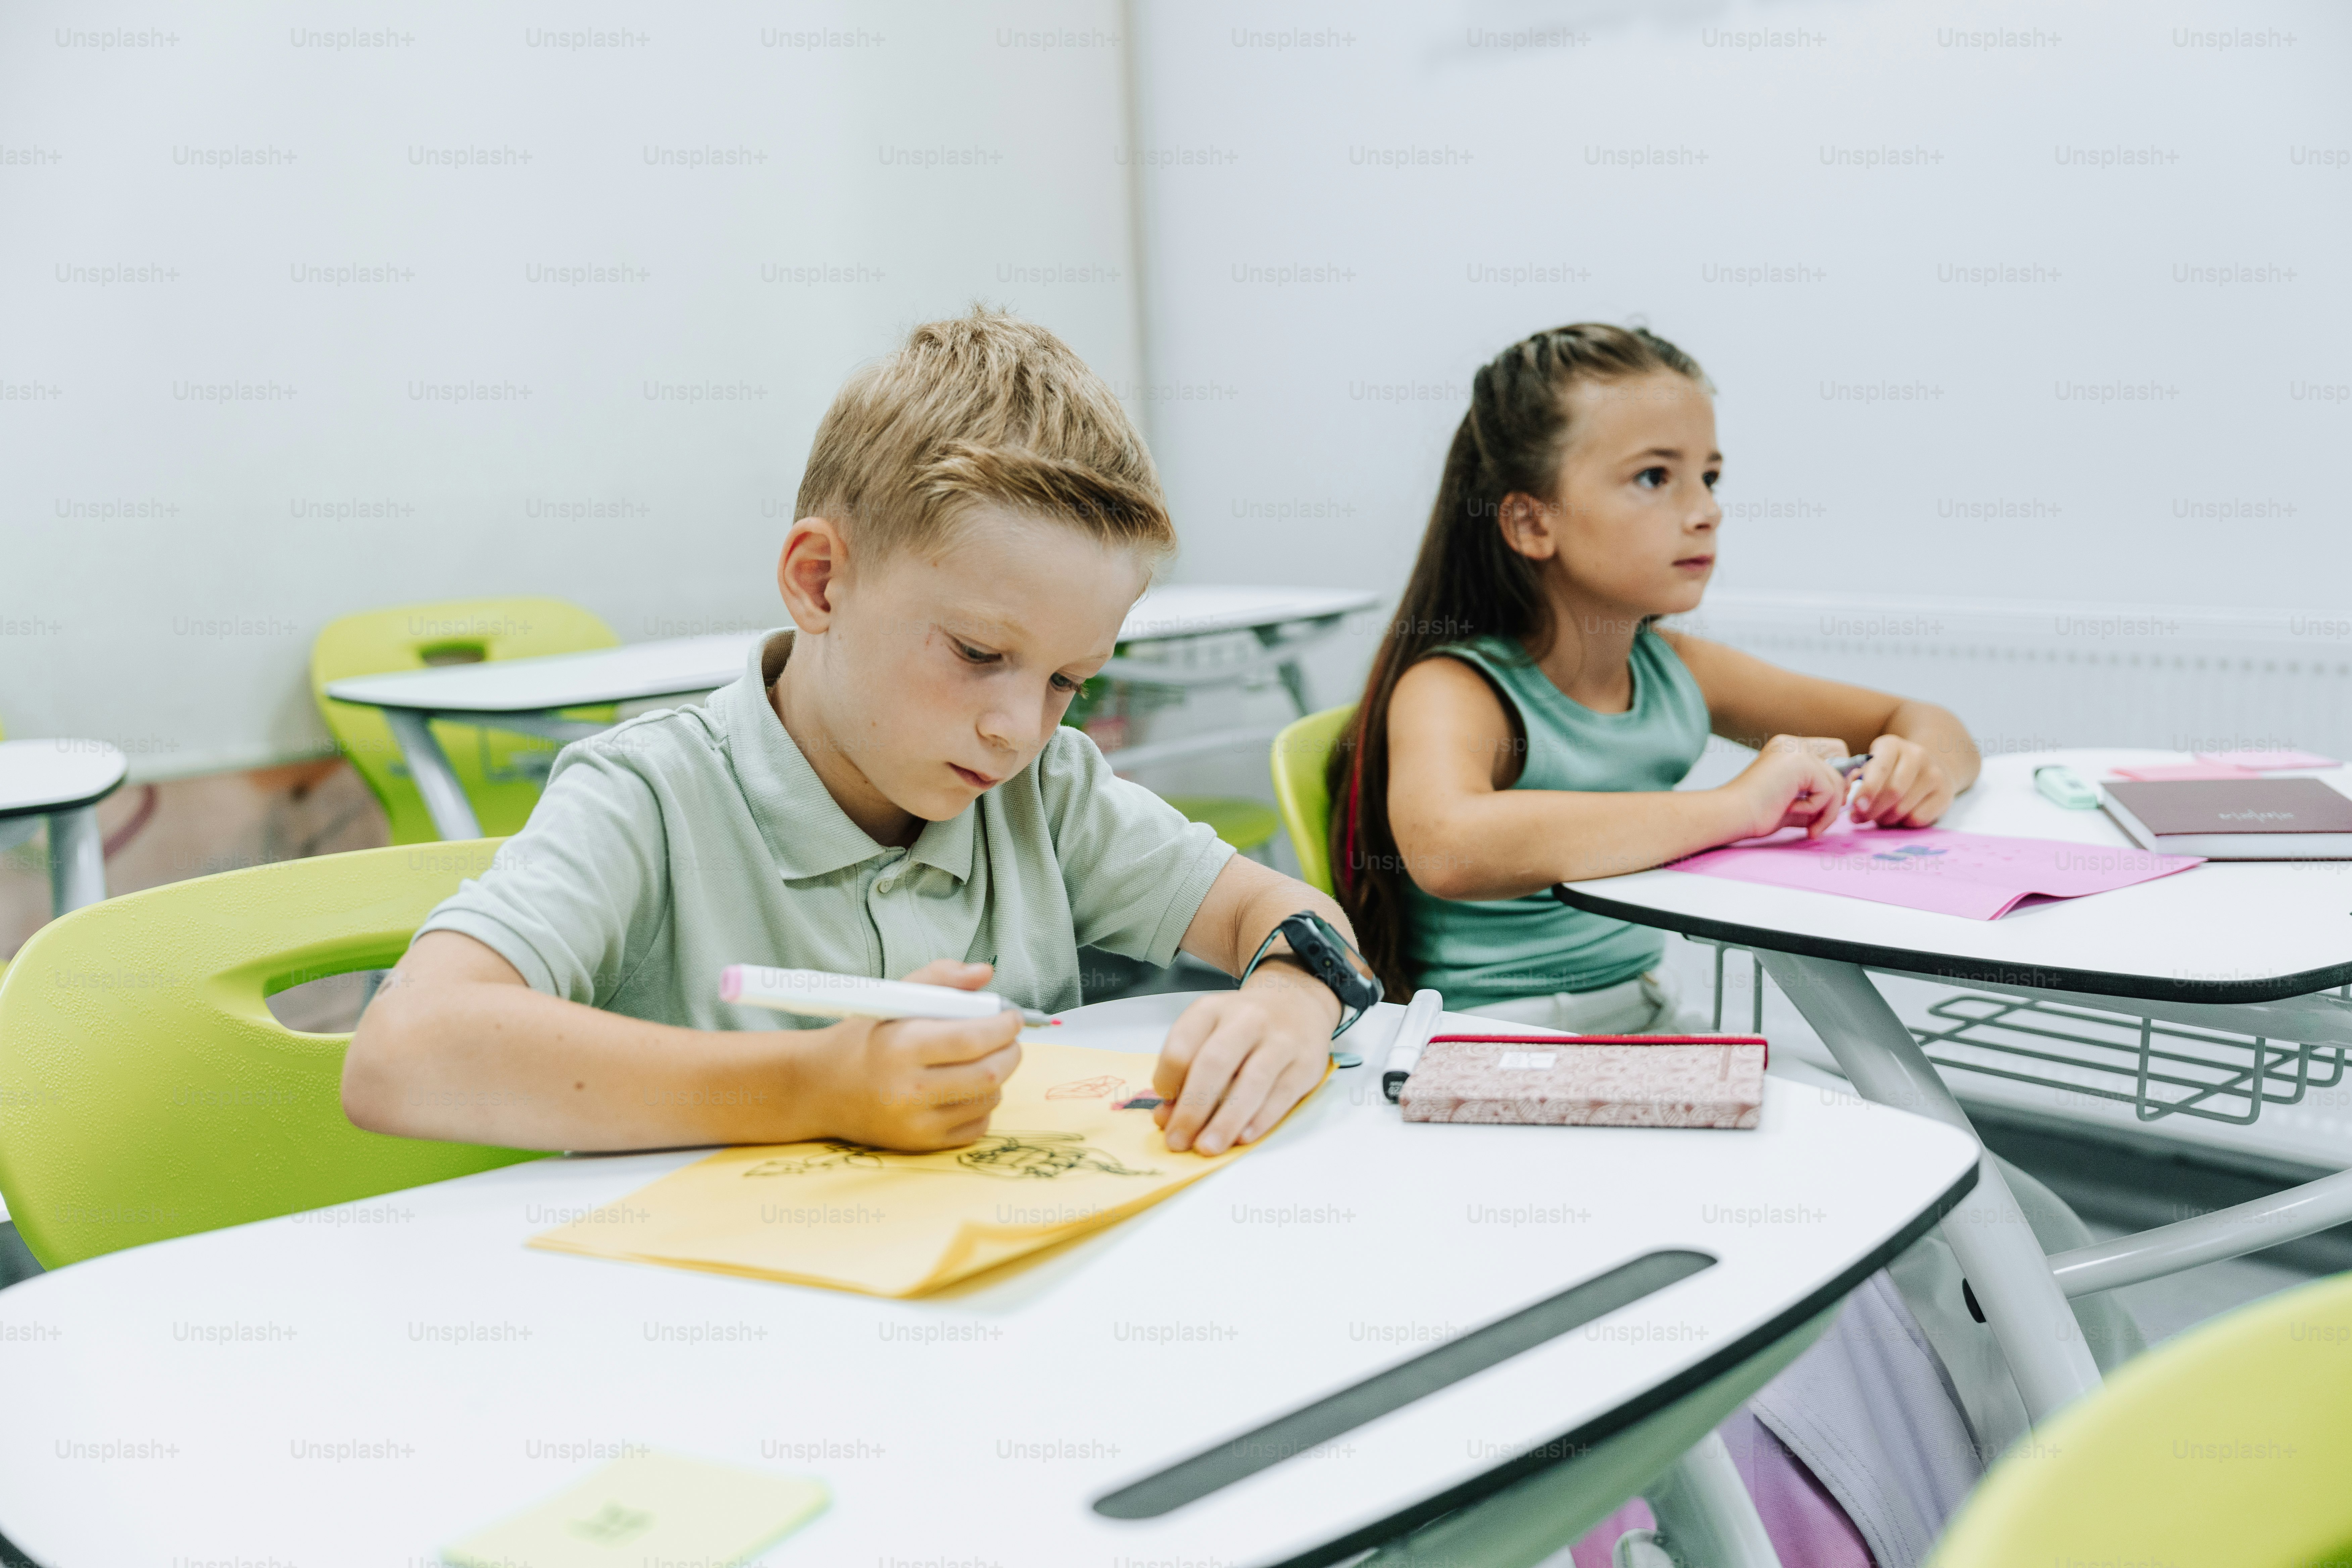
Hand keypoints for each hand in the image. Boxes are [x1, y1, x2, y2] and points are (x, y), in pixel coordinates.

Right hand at [788, 960, 1020, 1150]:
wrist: (818, 1088)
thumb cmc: (861, 1038)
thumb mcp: (893, 998)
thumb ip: (940, 979)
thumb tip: (985, 973)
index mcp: (901, 1047)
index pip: (972, 1039)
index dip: (1003, 1027)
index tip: (1011, 1017)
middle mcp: (908, 1089)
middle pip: (988, 1074)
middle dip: (1010, 1052)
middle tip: (1008, 1039)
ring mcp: (915, 1122)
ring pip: (987, 1099)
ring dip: (997, 1077)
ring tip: (983, 1060)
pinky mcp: (921, 1144)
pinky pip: (977, 1126)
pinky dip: (983, 1105)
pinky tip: (966, 1088)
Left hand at [1151, 976, 1331, 1154]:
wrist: (1296, 1002)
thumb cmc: (1242, 1028)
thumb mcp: (1208, 1036)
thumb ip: (1185, 1075)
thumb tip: (1167, 1119)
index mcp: (1211, 1010)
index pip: (1181, 1046)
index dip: (1167, 1080)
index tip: (1164, 1107)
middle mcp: (1247, 1019)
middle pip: (1214, 1063)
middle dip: (1192, 1108)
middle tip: (1178, 1141)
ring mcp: (1280, 1040)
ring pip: (1252, 1082)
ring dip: (1226, 1120)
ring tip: (1208, 1147)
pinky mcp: (1306, 1063)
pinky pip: (1282, 1095)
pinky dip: (1260, 1119)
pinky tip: (1243, 1138)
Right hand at [1722, 735, 1847, 840]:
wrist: (1732, 814)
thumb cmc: (1755, 813)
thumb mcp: (1795, 804)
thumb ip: (1818, 797)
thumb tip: (1846, 798)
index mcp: (1788, 749)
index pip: (1832, 752)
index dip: (1837, 776)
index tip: (1826, 805)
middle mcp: (1793, 744)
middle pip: (1842, 756)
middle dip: (1840, 788)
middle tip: (1824, 816)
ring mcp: (1796, 750)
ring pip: (1837, 780)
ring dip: (1829, 810)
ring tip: (1809, 827)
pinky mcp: (1800, 762)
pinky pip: (1828, 789)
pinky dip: (1817, 808)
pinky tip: (1792, 811)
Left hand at [1850, 735, 1958, 826]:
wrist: (1930, 768)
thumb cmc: (1890, 770)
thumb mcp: (1873, 765)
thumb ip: (1859, 778)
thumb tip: (1849, 799)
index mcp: (1892, 745)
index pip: (1880, 769)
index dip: (1867, 790)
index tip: (1856, 806)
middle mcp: (1916, 755)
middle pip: (1893, 791)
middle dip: (1872, 810)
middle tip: (1859, 818)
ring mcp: (1934, 773)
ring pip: (1903, 807)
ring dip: (1885, 819)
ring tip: (1879, 817)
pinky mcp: (1945, 793)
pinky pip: (1918, 818)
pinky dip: (1903, 823)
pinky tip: (1899, 817)